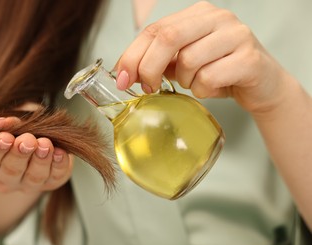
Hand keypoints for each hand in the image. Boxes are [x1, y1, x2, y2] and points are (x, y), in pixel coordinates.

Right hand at [0, 116, 73, 193]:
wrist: (38, 144)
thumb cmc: (18, 133)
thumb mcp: (10, 125)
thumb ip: (7, 124)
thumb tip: (3, 122)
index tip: (6, 137)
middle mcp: (6, 180)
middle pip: (11, 170)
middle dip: (20, 154)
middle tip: (28, 140)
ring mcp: (28, 185)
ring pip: (34, 177)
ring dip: (40, 160)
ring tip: (45, 145)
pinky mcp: (51, 183)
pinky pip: (56, 176)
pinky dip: (59, 164)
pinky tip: (60, 152)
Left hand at [115, 1, 290, 114]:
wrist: (262, 85)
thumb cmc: (219, 72)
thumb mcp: (184, 63)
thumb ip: (159, 61)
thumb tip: (125, 72)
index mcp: (197, 14)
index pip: (155, 29)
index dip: (132, 55)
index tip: (122, 78)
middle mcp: (217, 18)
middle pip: (168, 38)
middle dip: (149, 67)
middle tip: (148, 87)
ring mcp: (236, 35)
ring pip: (189, 60)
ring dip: (184, 81)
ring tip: (195, 83)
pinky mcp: (249, 58)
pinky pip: (209, 77)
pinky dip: (202, 90)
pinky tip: (211, 88)